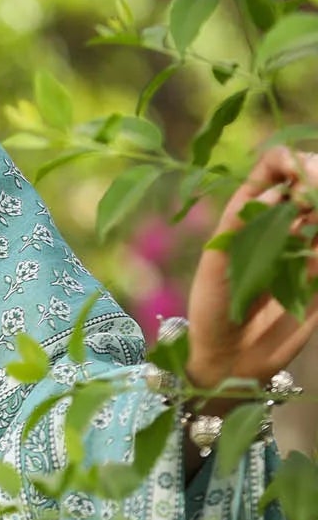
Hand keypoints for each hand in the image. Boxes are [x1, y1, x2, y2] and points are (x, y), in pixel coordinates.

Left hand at [186, 146, 317, 390]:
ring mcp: (305, 248)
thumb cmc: (212, 309)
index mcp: (249, 215)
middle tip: (311, 194)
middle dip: (315, 176)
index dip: (288, 160)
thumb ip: (241, 226)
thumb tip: (275, 190)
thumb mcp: (216, 265)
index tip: (295, 170)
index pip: (273, 170)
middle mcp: (281, 225)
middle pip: (309, 182)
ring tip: (313, 217)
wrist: (229, 359)